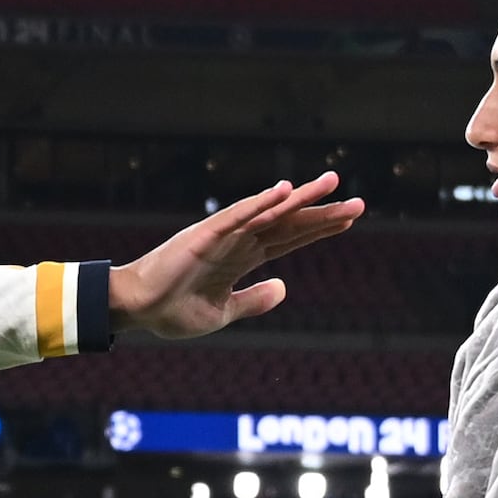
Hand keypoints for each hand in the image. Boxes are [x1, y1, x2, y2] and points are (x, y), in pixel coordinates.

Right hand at [110, 172, 366, 340]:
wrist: (138, 311)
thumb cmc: (173, 311)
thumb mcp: (223, 312)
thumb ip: (253, 300)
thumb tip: (283, 287)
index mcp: (242, 258)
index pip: (289, 238)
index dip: (319, 228)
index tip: (349, 219)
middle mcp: (238, 241)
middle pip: (289, 222)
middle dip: (323, 213)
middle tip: (359, 202)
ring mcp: (223, 235)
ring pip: (270, 213)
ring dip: (301, 199)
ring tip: (332, 184)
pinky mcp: (205, 235)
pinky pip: (238, 216)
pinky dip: (261, 202)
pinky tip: (284, 191)